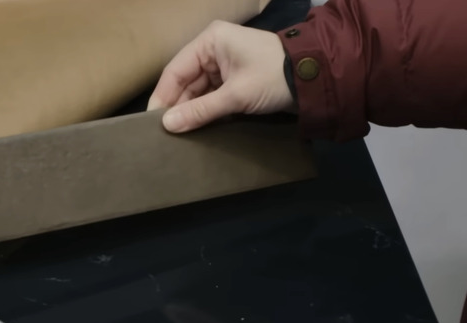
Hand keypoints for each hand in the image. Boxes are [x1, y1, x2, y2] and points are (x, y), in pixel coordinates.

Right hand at [147, 20, 292, 132]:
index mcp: (210, 41)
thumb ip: (200, 111)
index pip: (175, 71)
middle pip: (185, 83)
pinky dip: (206, 113)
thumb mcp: (235, 96)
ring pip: (198, 93)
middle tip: (165, 136)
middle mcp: (213, 50)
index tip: (152, 123)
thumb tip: (167, 126)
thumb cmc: (273, 78)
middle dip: (177, 108)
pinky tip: (196, 131)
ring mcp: (225, 66)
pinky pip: (212, 98)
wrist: (315, 80)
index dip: (162, 97)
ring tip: (178, 137)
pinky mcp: (235, 82)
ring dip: (192, 113)